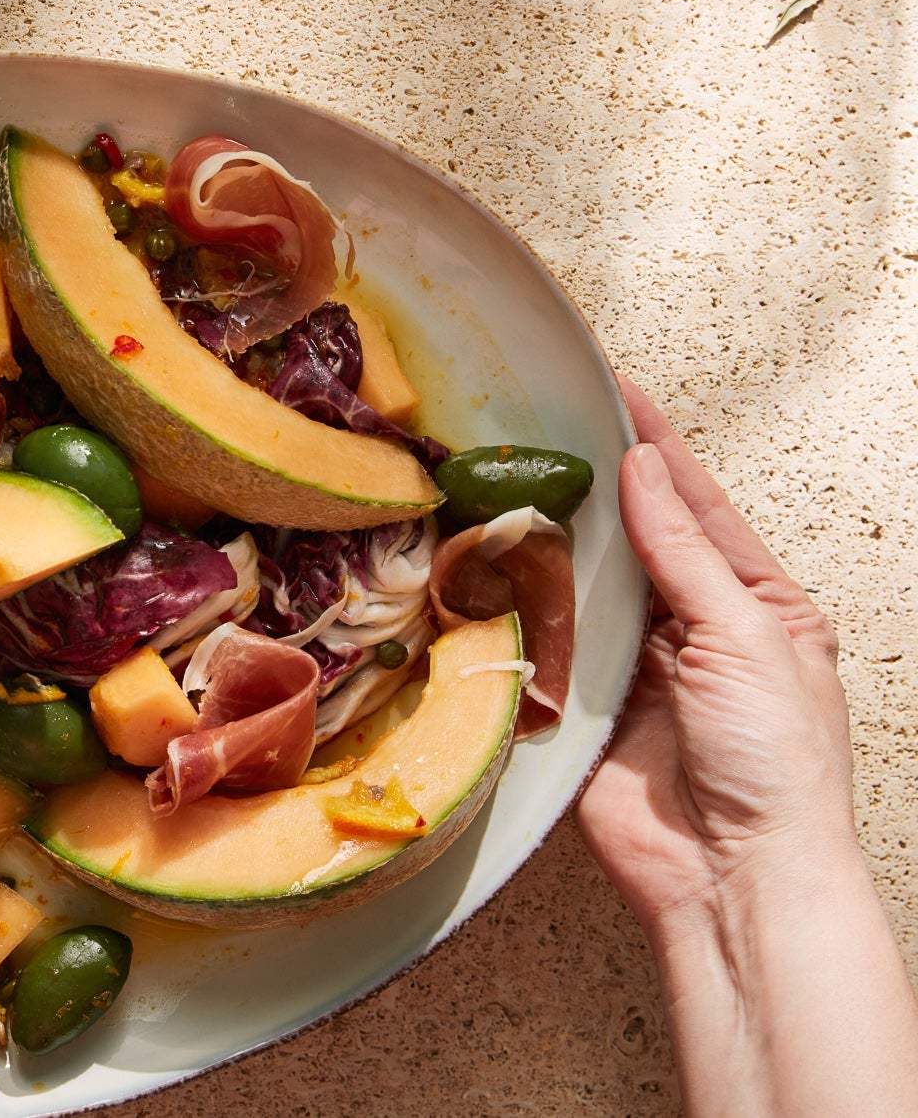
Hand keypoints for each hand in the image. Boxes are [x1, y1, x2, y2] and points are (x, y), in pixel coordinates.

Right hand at [577, 378, 917, 1115]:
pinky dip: (523, 609)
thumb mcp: (746, 637)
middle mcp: (694, 628)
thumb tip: (646, 471)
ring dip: (552, 543)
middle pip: (635, 540)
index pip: (697, 506)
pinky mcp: (583, 708)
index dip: (657, 447)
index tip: (614, 391)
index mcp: (758, 605)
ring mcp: (635, 667)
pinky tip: (492, 569)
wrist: (732, 876)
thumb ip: (686, 555)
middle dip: (594, 486)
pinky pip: (548, 644)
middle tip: (542, 425)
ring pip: (585, 586)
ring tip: (507, 481)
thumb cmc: (775, 764)